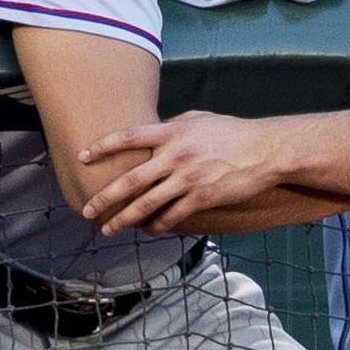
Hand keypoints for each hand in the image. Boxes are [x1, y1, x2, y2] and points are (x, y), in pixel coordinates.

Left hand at [75, 112, 279, 236]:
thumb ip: (173, 126)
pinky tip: (148, 230)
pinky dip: (157, 225)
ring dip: (124, 219)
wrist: (266, 150)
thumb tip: (155, 129)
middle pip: (131, 180)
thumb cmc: (233, 132)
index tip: (83, 156)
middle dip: (104, 197)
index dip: (103, 146)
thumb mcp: (199, 119)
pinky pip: (172, 216)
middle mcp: (175, 156)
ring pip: (146, 204)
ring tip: (108, 228)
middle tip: (87, 209)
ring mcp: (188, 179)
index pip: (129, 137)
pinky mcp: (202, 198)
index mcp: (172, 132)